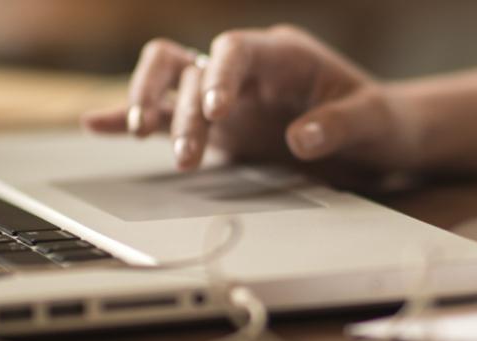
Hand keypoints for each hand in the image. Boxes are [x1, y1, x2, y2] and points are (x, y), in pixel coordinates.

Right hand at [82, 25, 420, 172]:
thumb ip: (339, 127)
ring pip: (168, 78)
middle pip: (191, 66)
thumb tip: (300, 138)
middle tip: (187, 155)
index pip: (235, 48)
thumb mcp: (375, 122)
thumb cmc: (380, 120)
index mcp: (284, 54)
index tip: (215, 111)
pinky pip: (165, 113)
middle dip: (180, 107)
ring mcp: (226, 94)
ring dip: (150, 104)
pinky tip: (97, 124)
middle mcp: (246, 69)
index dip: (219, 75)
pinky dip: (130, 117)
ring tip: (143, 137)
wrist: (379, 137)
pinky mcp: (216, 125)